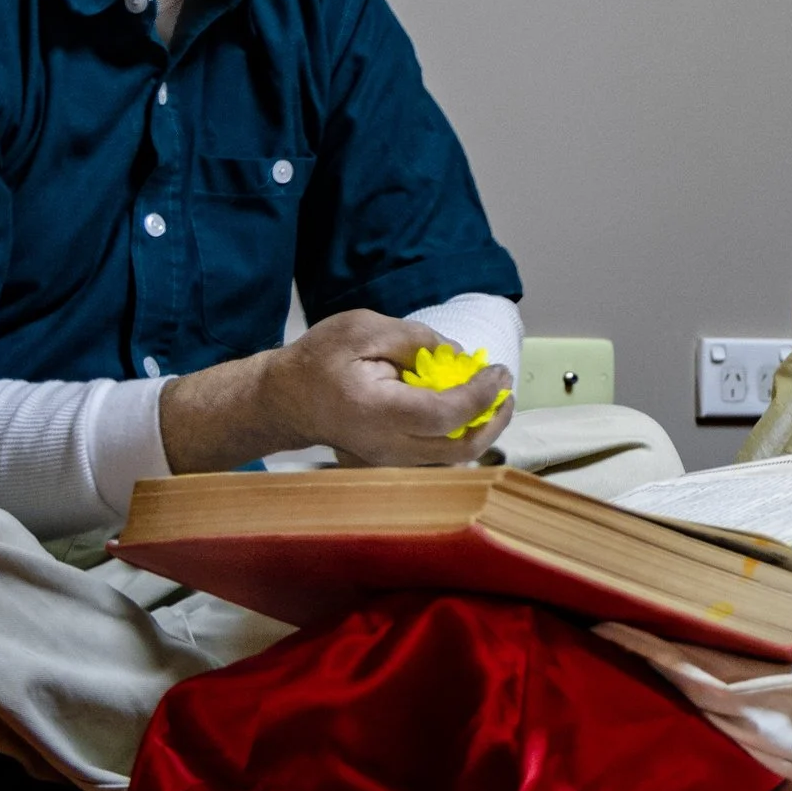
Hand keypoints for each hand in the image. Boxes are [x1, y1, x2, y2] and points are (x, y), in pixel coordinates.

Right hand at [160, 310, 514, 472]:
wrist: (285, 400)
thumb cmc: (319, 361)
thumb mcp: (362, 329)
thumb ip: (414, 338)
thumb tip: (457, 354)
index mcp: (379, 412)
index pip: (447, 414)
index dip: (481, 394)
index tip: (499, 371)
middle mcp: (388, 446)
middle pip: (460, 448)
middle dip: (494, 419)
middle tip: (506, 389)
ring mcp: (391, 461)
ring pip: (453, 457)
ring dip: (481, 428)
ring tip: (493, 395)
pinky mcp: (393, 462)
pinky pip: (438, 453)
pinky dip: (461, 432)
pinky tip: (466, 405)